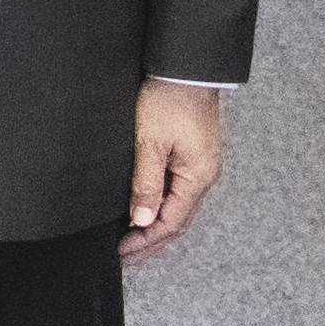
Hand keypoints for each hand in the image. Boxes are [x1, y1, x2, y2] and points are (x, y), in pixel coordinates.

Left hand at [124, 80, 227, 255]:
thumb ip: (146, 182)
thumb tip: (141, 219)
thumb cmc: (168, 100)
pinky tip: (144, 210)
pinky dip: (160, 205)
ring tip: (130, 240)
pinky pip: (176, 190)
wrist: (185, 69)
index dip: (145, 241)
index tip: (121, 253)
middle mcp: (203, 177)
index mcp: (197, 178)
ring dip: (154, 225)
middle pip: (177, 219)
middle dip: (150, 240)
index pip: (171, 222)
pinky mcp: (192, 155)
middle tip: (124, 256)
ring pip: (177, 206)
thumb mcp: (150, 142)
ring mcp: (199, 166)